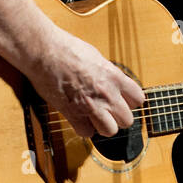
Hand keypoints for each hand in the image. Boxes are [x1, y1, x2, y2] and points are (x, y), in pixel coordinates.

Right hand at [26, 27, 142, 138]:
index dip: (129, 102)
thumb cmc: (67, 48)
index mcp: (114, 77)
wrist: (44, 51)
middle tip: (107, 110)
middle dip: (118, 117)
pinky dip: (83, 128)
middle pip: (127, 120)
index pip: (138, 99)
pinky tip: (79, 118)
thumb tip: (112, 82)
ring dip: (103, 126)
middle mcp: (106, 93)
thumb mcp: (96, 56)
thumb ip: (107, 73)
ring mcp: (90, 105)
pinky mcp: (72, 113)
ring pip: (110, 131)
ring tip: (94, 117)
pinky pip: (86, 133)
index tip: (121, 100)